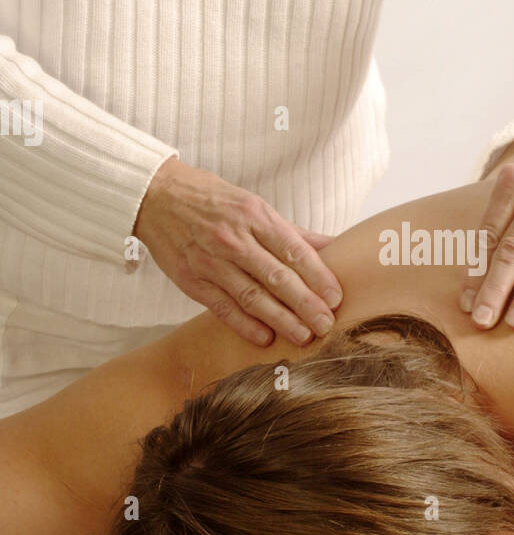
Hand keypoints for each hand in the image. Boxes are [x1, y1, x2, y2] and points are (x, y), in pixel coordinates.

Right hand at [133, 157, 342, 346]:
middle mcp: (233, 239)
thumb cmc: (212, 200)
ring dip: (281, 319)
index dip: (317, 276)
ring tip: (303, 336)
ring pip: (251, 296)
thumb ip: (293, 233)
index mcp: (254, 216)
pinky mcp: (192, 280)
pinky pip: (222, 307)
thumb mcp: (254, 206)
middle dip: (305, 303)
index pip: (293, 250)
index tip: (336, 297)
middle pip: (276, 276)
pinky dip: (244, 324)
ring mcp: (210, 261)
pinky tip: (265, 338)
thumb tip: (335, 246)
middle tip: (326, 324)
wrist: (156, 196)